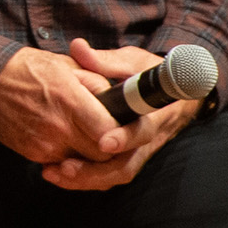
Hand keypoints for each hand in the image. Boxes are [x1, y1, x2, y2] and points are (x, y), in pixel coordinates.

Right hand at [0, 44, 116, 165]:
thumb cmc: (29, 69)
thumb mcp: (68, 65)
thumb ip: (98, 83)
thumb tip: (117, 101)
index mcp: (70, 100)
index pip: (110, 133)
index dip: (121, 134)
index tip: (122, 128)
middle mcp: (58, 127)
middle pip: (101, 157)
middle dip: (109, 150)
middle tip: (109, 138)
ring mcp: (44, 144)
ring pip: (82, 165)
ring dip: (88, 155)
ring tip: (85, 136)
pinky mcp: (32, 154)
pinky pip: (61, 163)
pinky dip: (68, 155)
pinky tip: (64, 138)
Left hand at [39, 38, 198, 190]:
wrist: (173, 93)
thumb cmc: (150, 74)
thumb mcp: (132, 61)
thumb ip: (106, 59)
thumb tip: (78, 48)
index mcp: (154, 114)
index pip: (143, 131)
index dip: (125, 138)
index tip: (103, 143)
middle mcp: (147, 139)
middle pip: (127, 165)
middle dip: (95, 171)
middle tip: (65, 168)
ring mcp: (138, 152)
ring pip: (117, 174)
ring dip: (86, 179)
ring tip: (54, 174)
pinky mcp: (127, 158)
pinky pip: (109, 175)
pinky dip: (86, 179)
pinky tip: (59, 175)